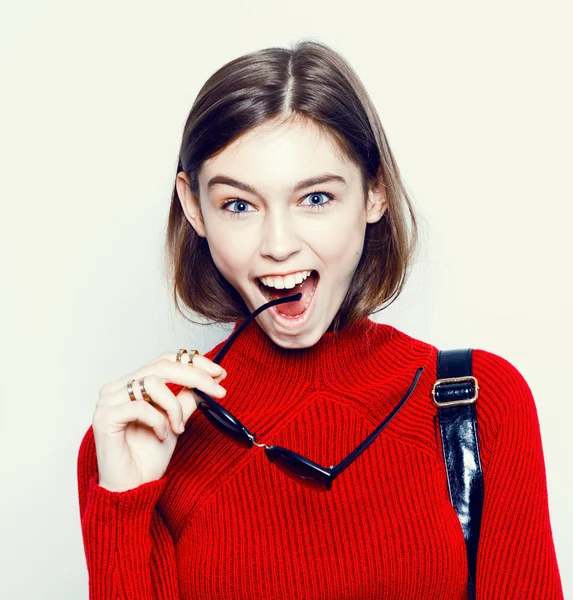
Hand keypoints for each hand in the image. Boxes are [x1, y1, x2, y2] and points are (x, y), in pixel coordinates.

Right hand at [92, 351, 226, 491]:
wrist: (132, 488)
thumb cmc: (148, 457)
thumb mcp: (176, 421)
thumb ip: (187, 398)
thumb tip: (210, 380)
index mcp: (132, 384)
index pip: (165, 360)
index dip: (193, 362)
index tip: (219, 372)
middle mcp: (117, 388)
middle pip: (161, 366)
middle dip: (195, 376)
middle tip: (216, 390)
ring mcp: (108, 401)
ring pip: (151, 383)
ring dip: (174, 406)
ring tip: (178, 427)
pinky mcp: (104, 417)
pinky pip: (140, 406)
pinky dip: (158, 420)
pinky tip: (162, 435)